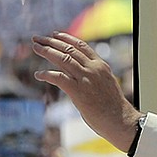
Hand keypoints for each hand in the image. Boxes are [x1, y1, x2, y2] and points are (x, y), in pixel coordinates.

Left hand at [32, 32, 139, 151]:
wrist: (120, 121)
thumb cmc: (114, 108)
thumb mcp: (106, 85)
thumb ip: (94, 77)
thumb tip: (80, 78)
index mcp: (101, 66)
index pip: (81, 46)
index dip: (66, 38)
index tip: (54, 35)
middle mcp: (93, 68)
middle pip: (69, 49)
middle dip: (51, 42)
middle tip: (37, 38)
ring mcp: (86, 78)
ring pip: (62, 58)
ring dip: (46, 51)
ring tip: (35, 48)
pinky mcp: (78, 91)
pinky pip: (58, 77)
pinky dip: (46, 74)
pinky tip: (38, 75)